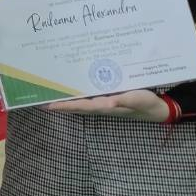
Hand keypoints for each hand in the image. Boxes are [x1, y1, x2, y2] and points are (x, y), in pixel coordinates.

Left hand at [47, 89, 169, 121]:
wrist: (156, 108)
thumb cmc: (145, 103)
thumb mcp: (135, 99)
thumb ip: (122, 100)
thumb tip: (107, 103)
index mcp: (104, 106)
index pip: (79, 106)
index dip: (64, 105)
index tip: (47, 105)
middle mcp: (100, 105)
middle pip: (75, 104)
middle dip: (59, 102)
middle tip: (40, 99)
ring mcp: (103, 102)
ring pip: (80, 100)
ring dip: (66, 98)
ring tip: (49, 93)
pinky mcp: (107, 97)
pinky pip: (88, 95)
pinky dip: (77, 92)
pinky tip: (71, 87)